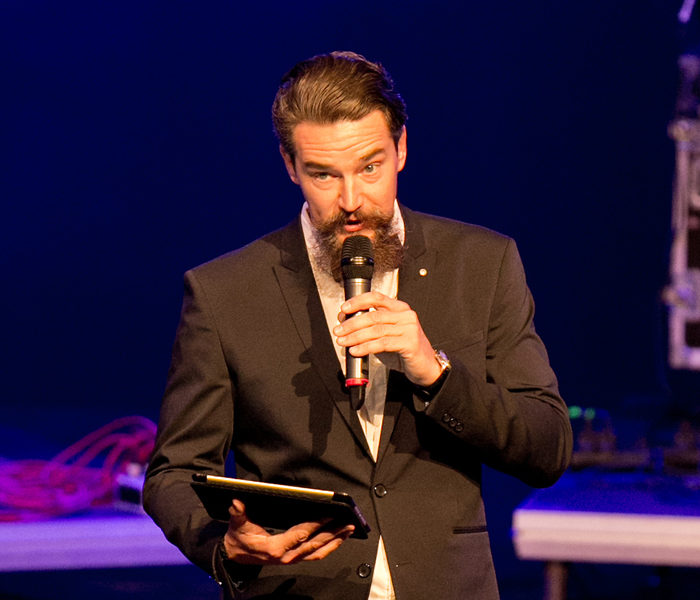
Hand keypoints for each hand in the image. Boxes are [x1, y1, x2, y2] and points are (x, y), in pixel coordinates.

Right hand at [223, 500, 353, 564]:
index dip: (316, 525)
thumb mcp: (237, 525)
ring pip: (318, 552)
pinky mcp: (294, 559)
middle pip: (314, 544)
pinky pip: (314, 555)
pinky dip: (328, 548)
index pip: (300, 534)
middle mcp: (286, 556)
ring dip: (335, 541)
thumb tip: (236, 502)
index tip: (329, 515)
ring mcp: (292, 560)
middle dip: (333, 533)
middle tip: (348, 522)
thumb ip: (238, 513)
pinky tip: (338, 540)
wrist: (236, 556)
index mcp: (275, 547)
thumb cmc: (239, 538)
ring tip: (348, 531)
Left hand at [334, 291, 440, 386]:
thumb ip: (371, 327)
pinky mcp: (410, 343)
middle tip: (338, 331)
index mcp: (399, 308)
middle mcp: (405, 316)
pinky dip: (366, 347)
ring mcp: (409, 329)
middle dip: (352, 324)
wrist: (425, 366)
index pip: (376, 297)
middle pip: (373, 316)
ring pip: (376, 330)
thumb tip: (346, 324)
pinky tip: (356, 351)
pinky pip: (382, 344)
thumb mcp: (386, 334)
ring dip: (355, 337)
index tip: (344, 309)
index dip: (358, 301)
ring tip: (343, 342)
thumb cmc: (404, 349)